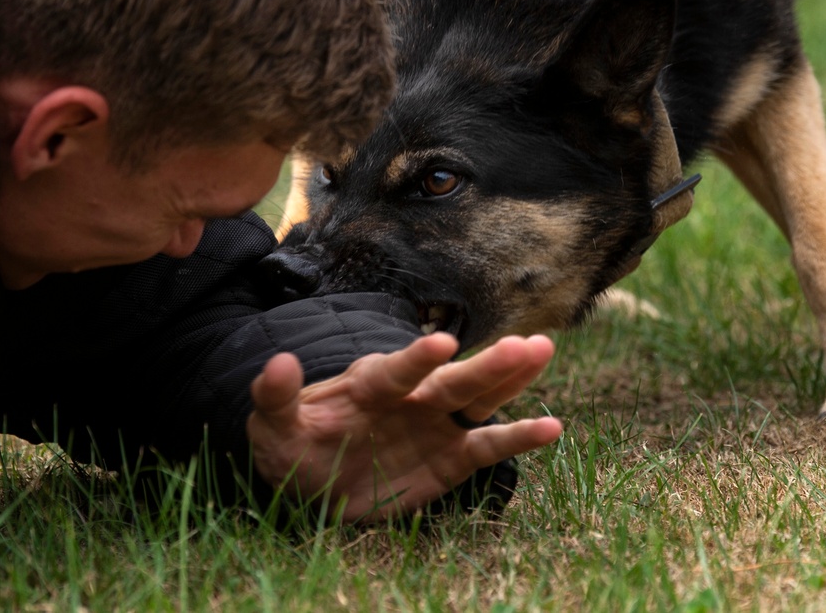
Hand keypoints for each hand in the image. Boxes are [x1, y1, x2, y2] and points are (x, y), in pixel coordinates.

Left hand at [246, 333, 561, 521]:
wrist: (320, 483)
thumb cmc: (298, 448)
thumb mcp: (274, 428)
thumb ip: (275, 397)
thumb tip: (278, 362)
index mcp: (372, 384)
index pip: (398, 369)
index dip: (417, 358)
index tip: (442, 344)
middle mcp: (414, 398)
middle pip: (455, 379)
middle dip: (489, 364)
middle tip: (528, 343)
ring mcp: (437, 425)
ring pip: (481, 400)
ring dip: (511, 380)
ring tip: (542, 353)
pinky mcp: (452, 457)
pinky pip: (488, 446)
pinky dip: (519, 438)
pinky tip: (551, 429)